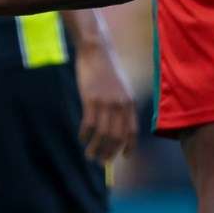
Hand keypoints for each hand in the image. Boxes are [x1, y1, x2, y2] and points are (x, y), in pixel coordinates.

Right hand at [75, 43, 137, 162]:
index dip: (128, 147)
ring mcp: (106, 102)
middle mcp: (121, 105)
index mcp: (130, 103)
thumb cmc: (106, 69)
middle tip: (101, 162)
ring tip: (89, 156)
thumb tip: (115, 125)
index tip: (123, 157)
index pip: (132, 131)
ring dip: (96, 148)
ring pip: (103, 134)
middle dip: (109, 153)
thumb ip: (121, 105)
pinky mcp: (91, 99)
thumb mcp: (121, 87)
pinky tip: (81, 138)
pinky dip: (85, 135)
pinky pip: (89, 124)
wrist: (96, 50)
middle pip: (116, 137)